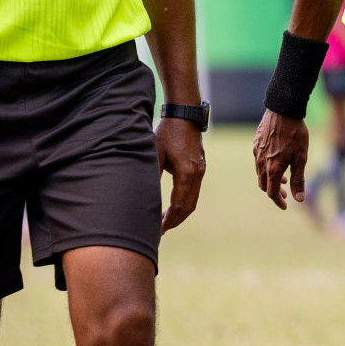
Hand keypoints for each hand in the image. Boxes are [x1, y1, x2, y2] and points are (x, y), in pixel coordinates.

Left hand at [156, 117, 205, 231]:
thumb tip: (144, 197)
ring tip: (165, 221)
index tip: (158, 230)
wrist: (185, 114)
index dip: (168, 220)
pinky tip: (172, 204)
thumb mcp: (155, 153)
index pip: (179, 205)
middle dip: (175, 221)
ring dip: (180, 213)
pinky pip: (194, 191)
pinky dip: (184, 202)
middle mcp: (197, 174)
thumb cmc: (168, 132)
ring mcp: (201, 170)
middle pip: (188, 207)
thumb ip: (152, 175)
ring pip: (193, 200)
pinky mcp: (200, 167)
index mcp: (187, 173)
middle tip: (160, 231)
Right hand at [253, 109, 308, 209]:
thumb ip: (298, 180)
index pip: (272, 193)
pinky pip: (258, 161)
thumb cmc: (295, 133)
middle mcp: (261, 163)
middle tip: (286, 193)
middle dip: (275, 192)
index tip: (285, 206)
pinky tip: (276, 161)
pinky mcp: (255, 144)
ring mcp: (256, 153)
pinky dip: (266, 168)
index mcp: (273, 169)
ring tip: (284, 178)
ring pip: (260, 173)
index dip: (278, 201)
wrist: (283, 110)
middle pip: (264, 185)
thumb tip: (299, 200)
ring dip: (271, 179)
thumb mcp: (301, 158)